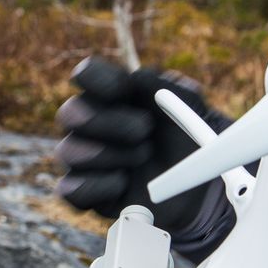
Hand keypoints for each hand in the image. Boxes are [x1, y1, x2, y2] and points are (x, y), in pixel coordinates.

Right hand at [55, 58, 229, 229]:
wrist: (199, 187)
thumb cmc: (190, 140)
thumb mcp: (192, 112)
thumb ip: (173, 90)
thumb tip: (141, 78)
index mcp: (114, 94)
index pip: (88, 75)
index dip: (97, 78)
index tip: (122, 88)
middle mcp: (91, 124)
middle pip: (70, 113)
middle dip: (106, 121)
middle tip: (143, 130)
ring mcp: (84, 159)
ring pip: (68, 151)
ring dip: (108, 155)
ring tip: (143, 158)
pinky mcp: (85, 192)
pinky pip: (71, 190)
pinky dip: (98, 187)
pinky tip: (123, 185)